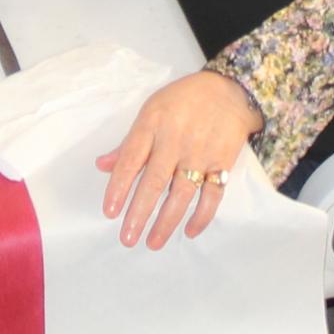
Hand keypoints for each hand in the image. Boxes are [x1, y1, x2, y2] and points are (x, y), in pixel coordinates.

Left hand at [99, 69, 263, 251]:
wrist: (230, 90)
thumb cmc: (184, 101)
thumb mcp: (152, 110)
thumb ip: (129, 142)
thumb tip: (102, 166)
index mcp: (153, 123)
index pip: (131, 159)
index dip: (119, 187)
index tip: (110, 212)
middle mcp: (176, 139)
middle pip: (154, 181)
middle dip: (139, 212)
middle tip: (127, 238)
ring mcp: (201, 152)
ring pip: (182, 192)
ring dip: (167, 221)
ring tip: (152, 243)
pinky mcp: (223, 162)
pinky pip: (213, 194)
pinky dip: (202, 215)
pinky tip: (189, 231)